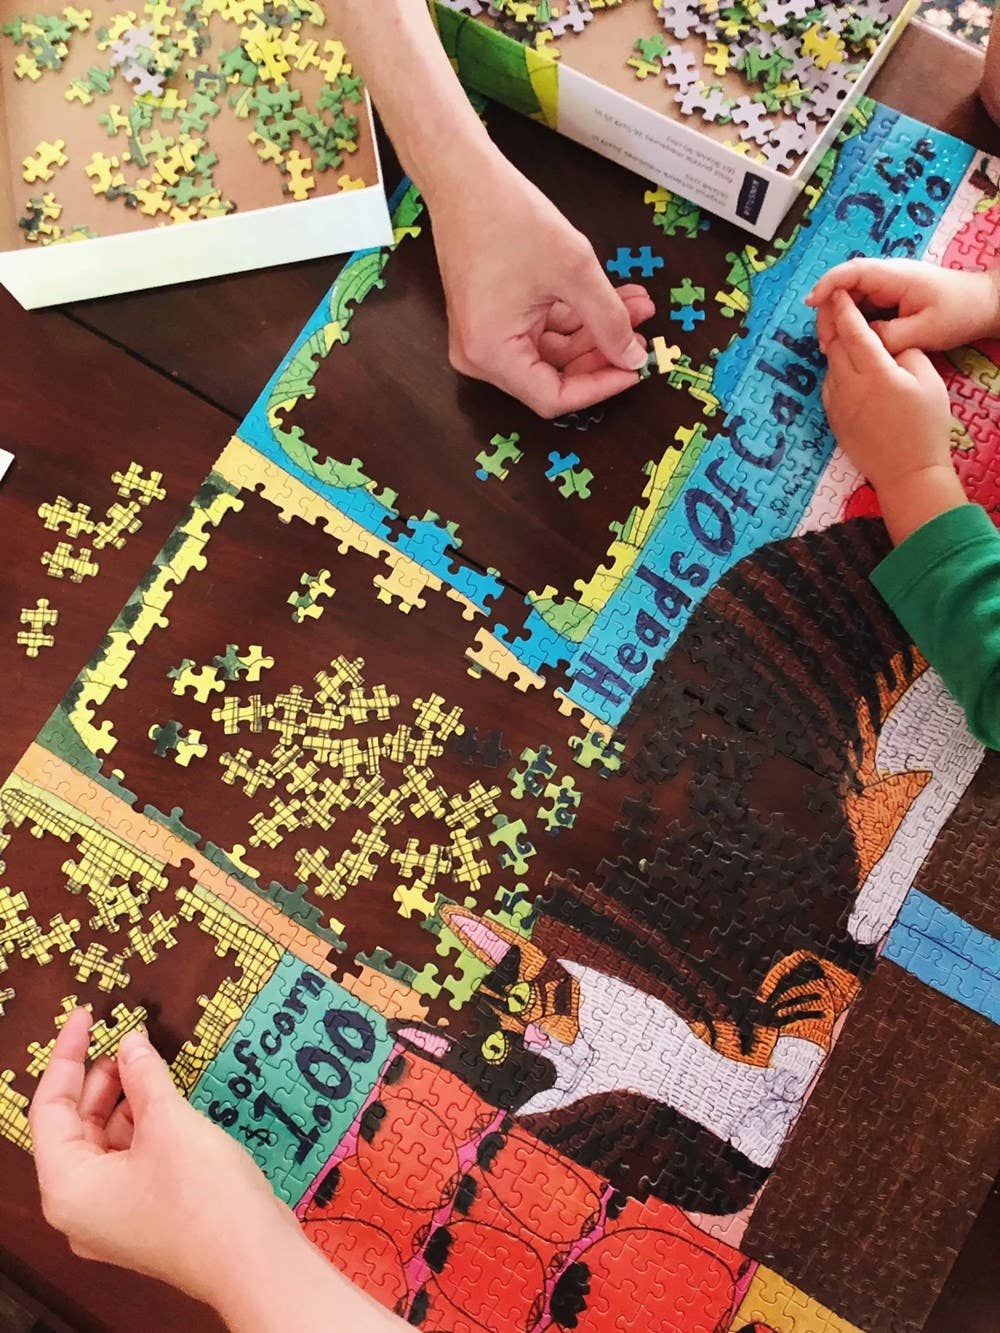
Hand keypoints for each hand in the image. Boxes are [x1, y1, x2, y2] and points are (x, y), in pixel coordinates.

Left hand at [29, 1008, 296, 1307]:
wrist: (253, 1257)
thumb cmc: (203, 1198)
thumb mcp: (169, 1121)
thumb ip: (143, 1076)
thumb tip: (131, 1044)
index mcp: (68, 1187)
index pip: (50, 1109)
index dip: (66, 1055)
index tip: (84, 1017)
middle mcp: (81, 1207)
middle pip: (76, 1127)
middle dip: (101, 1078)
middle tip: (128, 1039)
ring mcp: (113, 1215)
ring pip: (106, 1142)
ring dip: (126, 1099)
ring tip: (150, 1064)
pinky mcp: (144, 1215)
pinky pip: (130, 1160)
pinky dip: (144, 1125)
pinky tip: (167, 1099)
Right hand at [425, 149, 653, 416]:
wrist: (464, 178)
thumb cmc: (509, 219)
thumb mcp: (574, 271)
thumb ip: (608, 320)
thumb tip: (633, 358)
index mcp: (491, 354)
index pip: (553, 397)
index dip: (599, 387)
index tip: (635, 369)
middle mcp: (481, 356)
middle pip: (552, 376)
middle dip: (601, 353)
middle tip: (641, 333)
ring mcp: (484, 337)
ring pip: (552, 352)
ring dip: (594, 331)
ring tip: (635, 304)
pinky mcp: (492, 318)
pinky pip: (539, 331)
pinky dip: (574, 318)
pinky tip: (610, 297)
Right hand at [806, 257, 999, 353]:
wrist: (982, 305)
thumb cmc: (958, 312)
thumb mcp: (923, 331)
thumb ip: (887, 336)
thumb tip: (860, 340)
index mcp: (894, 276)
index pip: (852, 272)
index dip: (827, 285)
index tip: (811, 303)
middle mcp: (886, 276)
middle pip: (844, 287)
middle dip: (828, 312)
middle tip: (825, 345)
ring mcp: (886, 286)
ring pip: (849, 299)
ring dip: (837, 320)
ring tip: (832, 348)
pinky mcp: (888, 297)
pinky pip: (861, 307)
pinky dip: (850, 323)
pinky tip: (848, 342)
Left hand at [817, 289, 965, 543]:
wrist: (908, 473)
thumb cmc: (925, 426)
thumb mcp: (928, 380)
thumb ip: (906, 352)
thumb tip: (888, 342)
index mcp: (876, 372)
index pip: (854, 331)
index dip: (844, 308)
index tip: (837, 291)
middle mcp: (850, 386)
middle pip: (834, 345)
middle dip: (832, 322)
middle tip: (833, 304)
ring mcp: (837, 404)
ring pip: (830, 365)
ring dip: (834, 348)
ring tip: (840, 333)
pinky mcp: (833, 420)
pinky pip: (829, 386)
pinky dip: (835, 371)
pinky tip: (846, 369)